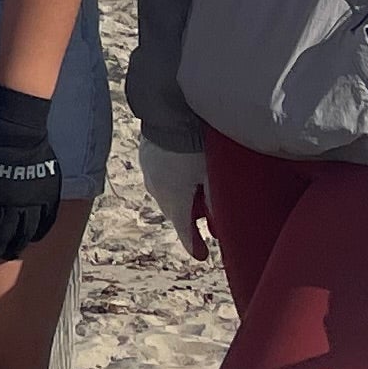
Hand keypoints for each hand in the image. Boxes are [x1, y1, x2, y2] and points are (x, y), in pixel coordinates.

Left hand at [0, 56, 63, 264]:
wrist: (17, 122)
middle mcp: (9, 203)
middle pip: (1, 236)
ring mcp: (32, 200)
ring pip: (24, 234)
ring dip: (15, 247)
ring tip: (9, 255)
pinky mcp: (48, 193)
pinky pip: (46, 221)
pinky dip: (39, 233)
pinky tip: (33, 239)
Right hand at [138, 138, 211, 260]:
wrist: (169, 110)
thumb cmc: (194, 144)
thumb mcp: (210, 174)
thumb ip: (216, 200)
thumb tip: (221, 222)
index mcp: (173, 198)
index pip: (183, 229)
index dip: (193, 245)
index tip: (202, 257)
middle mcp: (157, 189)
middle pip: (174, 212)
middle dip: (188, 220)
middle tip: (204, 226)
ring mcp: (149, 171)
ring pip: (166, 193)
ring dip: (180, 198)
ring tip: (195, 196)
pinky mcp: (146, 154)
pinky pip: (159, 176)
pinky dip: (171, 181)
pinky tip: (182, 174)